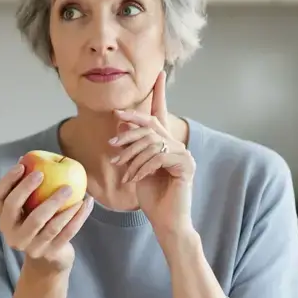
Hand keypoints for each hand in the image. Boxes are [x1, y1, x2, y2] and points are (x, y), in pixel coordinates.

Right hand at [0, 164, 94, 271]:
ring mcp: (31, 246)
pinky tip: (86, 203)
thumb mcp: (29, 209)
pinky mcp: (50, 253)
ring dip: (58, 203)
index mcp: (4, 219)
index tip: (22, 166)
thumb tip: (28, 157)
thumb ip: (27, 188)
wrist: (48, 261)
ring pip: (44, 222)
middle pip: (15, 208)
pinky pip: (67, 232)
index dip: (7, 180)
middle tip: (44, 173)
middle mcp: (12, 234)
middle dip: (27, 188)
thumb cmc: (38, 224)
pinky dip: (78, 217)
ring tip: (71, 188)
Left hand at [110, 71, 195, 238]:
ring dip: (130, 156)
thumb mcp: (134, 168)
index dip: (159, 94)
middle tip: (112, 142)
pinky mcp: (186, 165)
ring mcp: (184, 154)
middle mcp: (177, 145)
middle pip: (151, 125)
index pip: (160, 114)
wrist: (166, 222)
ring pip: (151, 142)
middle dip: (129, 131)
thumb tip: (122, 124)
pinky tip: (133, 178)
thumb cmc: (150, 197)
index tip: (158, 75)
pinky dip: (142, 167)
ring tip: (119, 168)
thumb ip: (132, 147)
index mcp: (166, 143)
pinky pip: (158, 156)